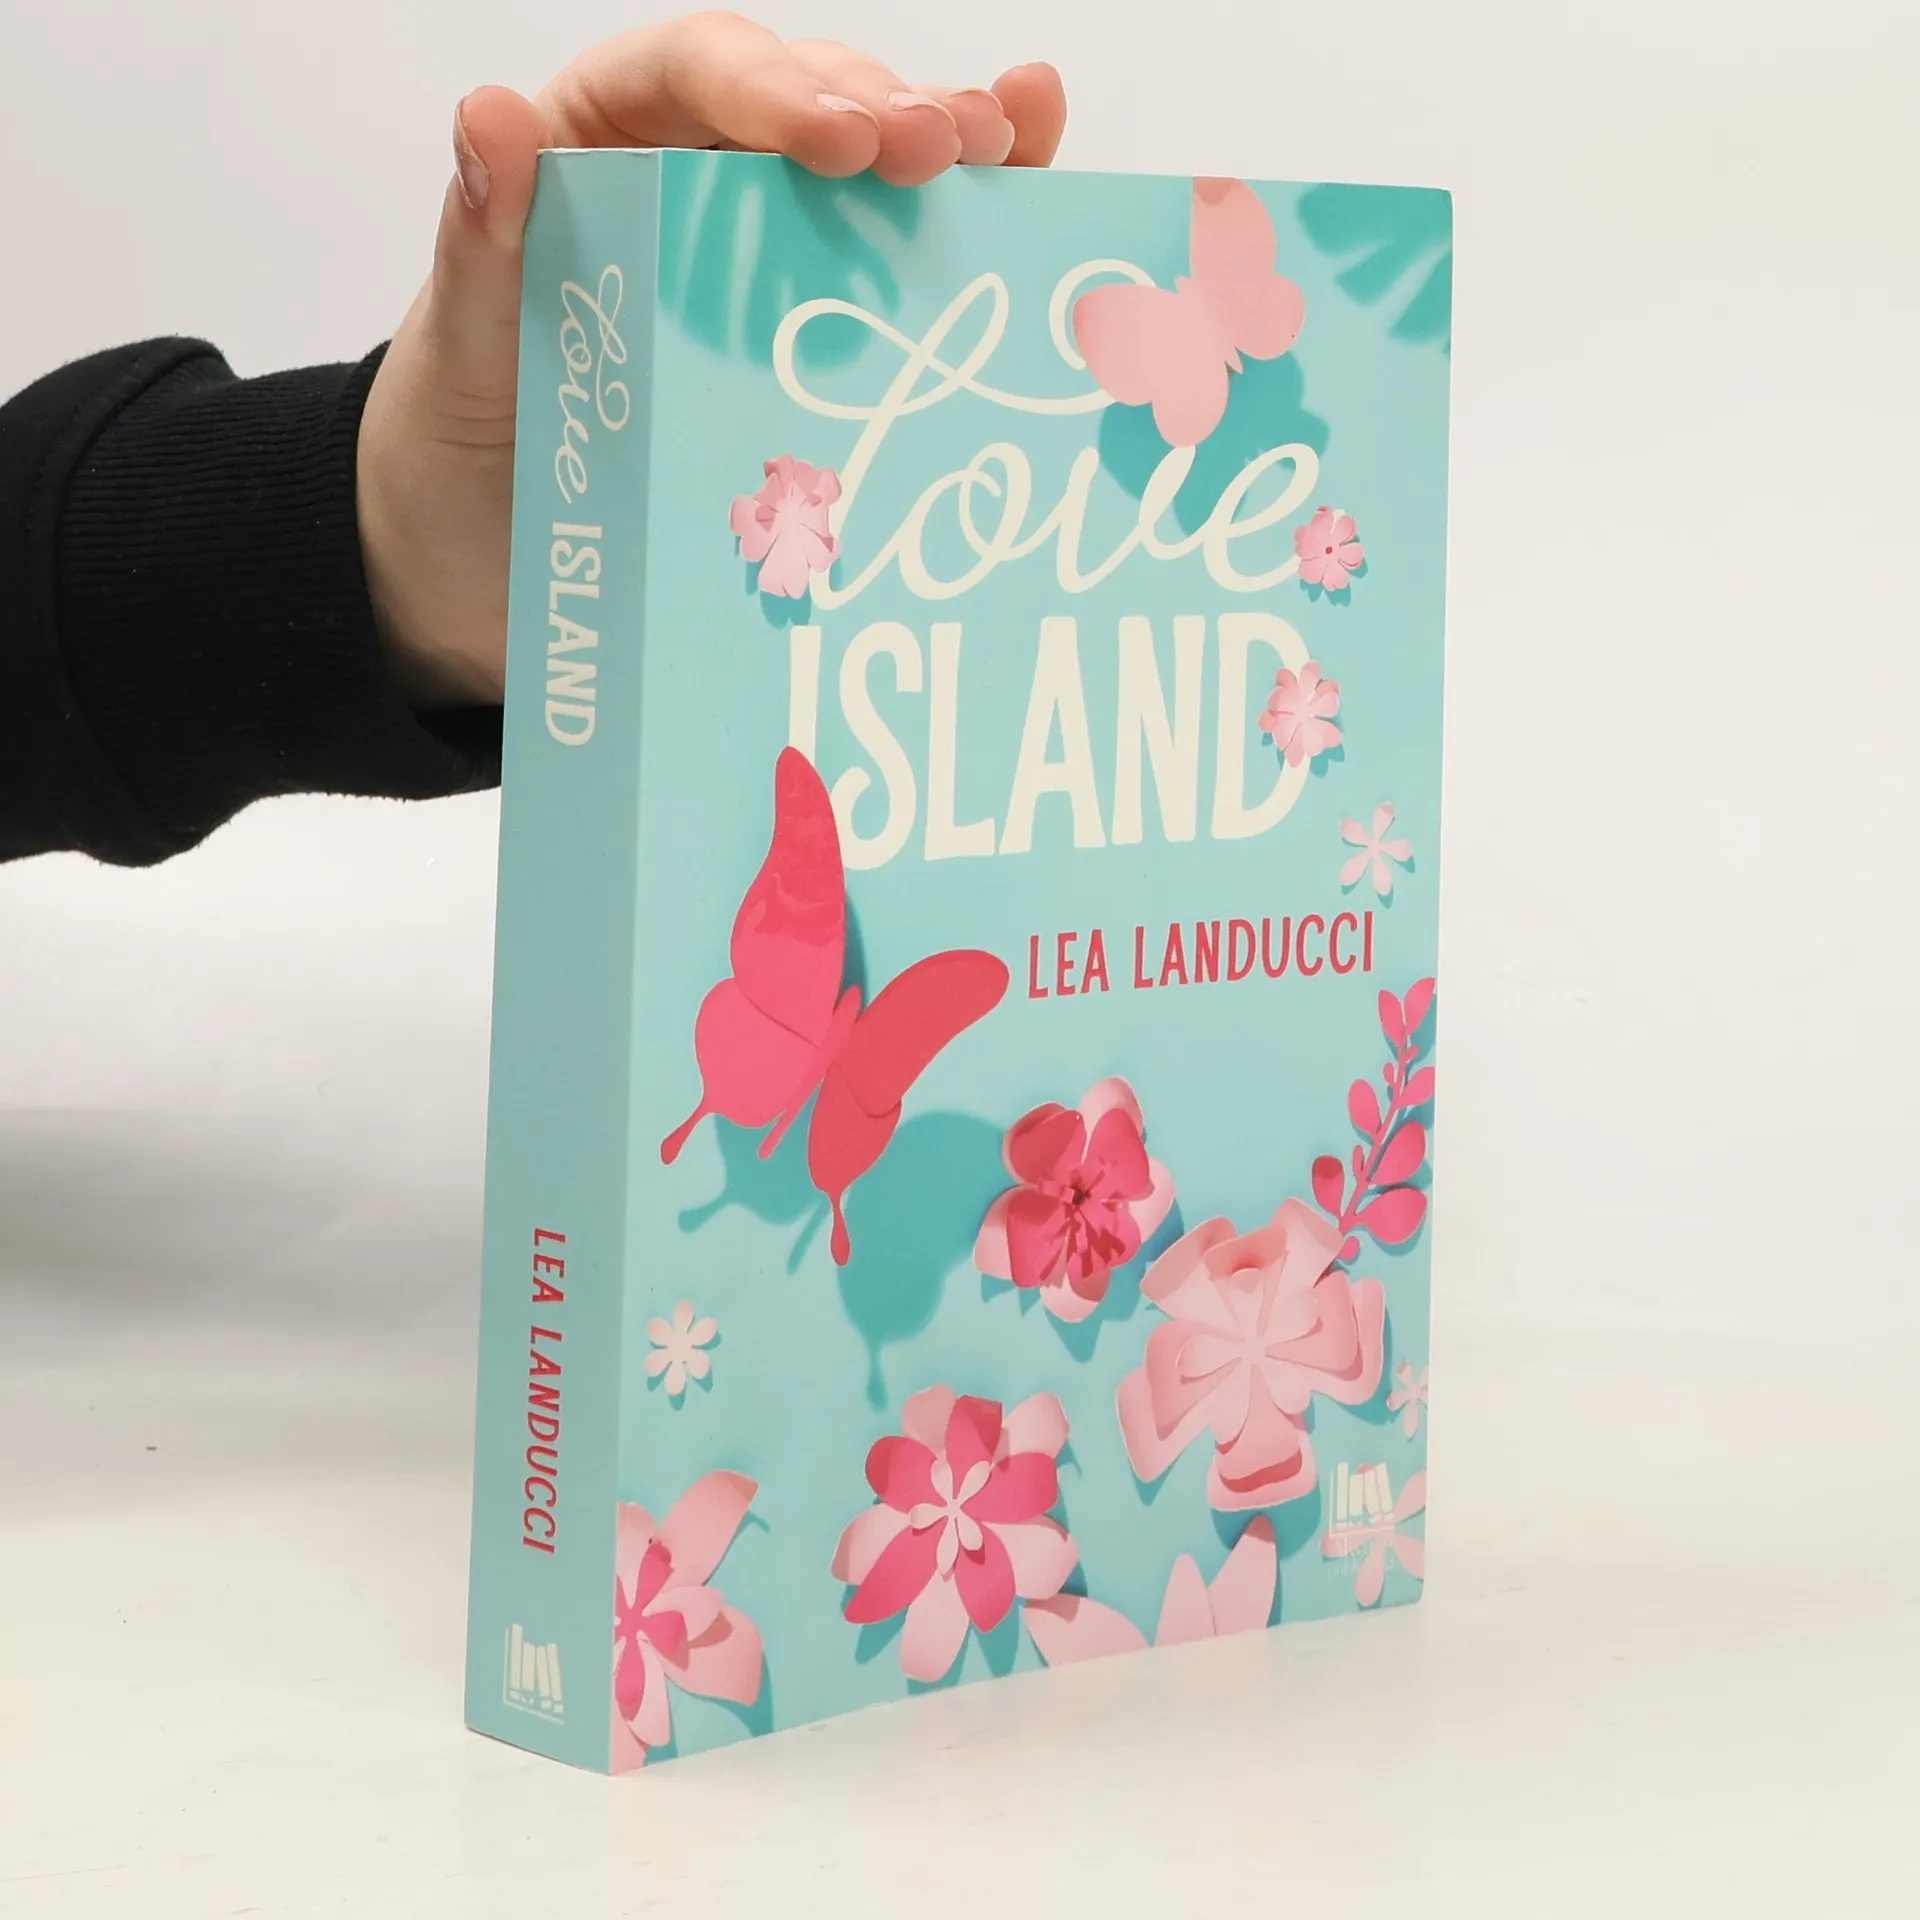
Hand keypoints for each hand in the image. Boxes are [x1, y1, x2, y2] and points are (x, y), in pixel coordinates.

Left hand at [357, 14, 1067, 707]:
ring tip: (1009, 148)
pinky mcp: (812, 338)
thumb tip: (490, 117)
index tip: (842, 141)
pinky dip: (966, 226)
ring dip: (949, 155)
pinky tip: (1029, 183)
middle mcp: (697, 179)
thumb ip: (485, 240)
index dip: (776, 88)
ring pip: (872, 174)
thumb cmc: (466, 441)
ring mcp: (766, 260)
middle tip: (952, 147)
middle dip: (884, 113)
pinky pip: (895, 269)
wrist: (480, 562)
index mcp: (602, 144)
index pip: (697, 74)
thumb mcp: (469, 347)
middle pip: (807, 105)